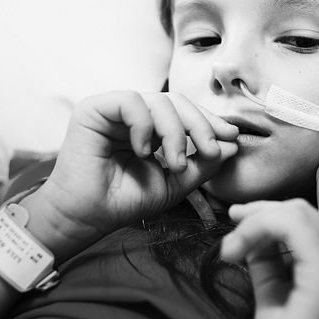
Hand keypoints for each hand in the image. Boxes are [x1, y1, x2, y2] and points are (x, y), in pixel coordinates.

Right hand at [29, 92, 238, 253]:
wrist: (87, 217)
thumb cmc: (124, 201)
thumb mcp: (174, 183)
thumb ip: (201, 164)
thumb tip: (231, 144)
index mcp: (150, 128)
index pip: (185, 112)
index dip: (210, 121)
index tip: (231, 138)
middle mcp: (132, 115)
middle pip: (177, 102)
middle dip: (200, 124)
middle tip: (209, 151)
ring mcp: (113, 110)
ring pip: (159, 100)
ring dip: (175, 132)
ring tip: (175, 162)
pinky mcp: (94, 109)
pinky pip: (131, 101)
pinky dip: (145, 125)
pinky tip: (143, 150)